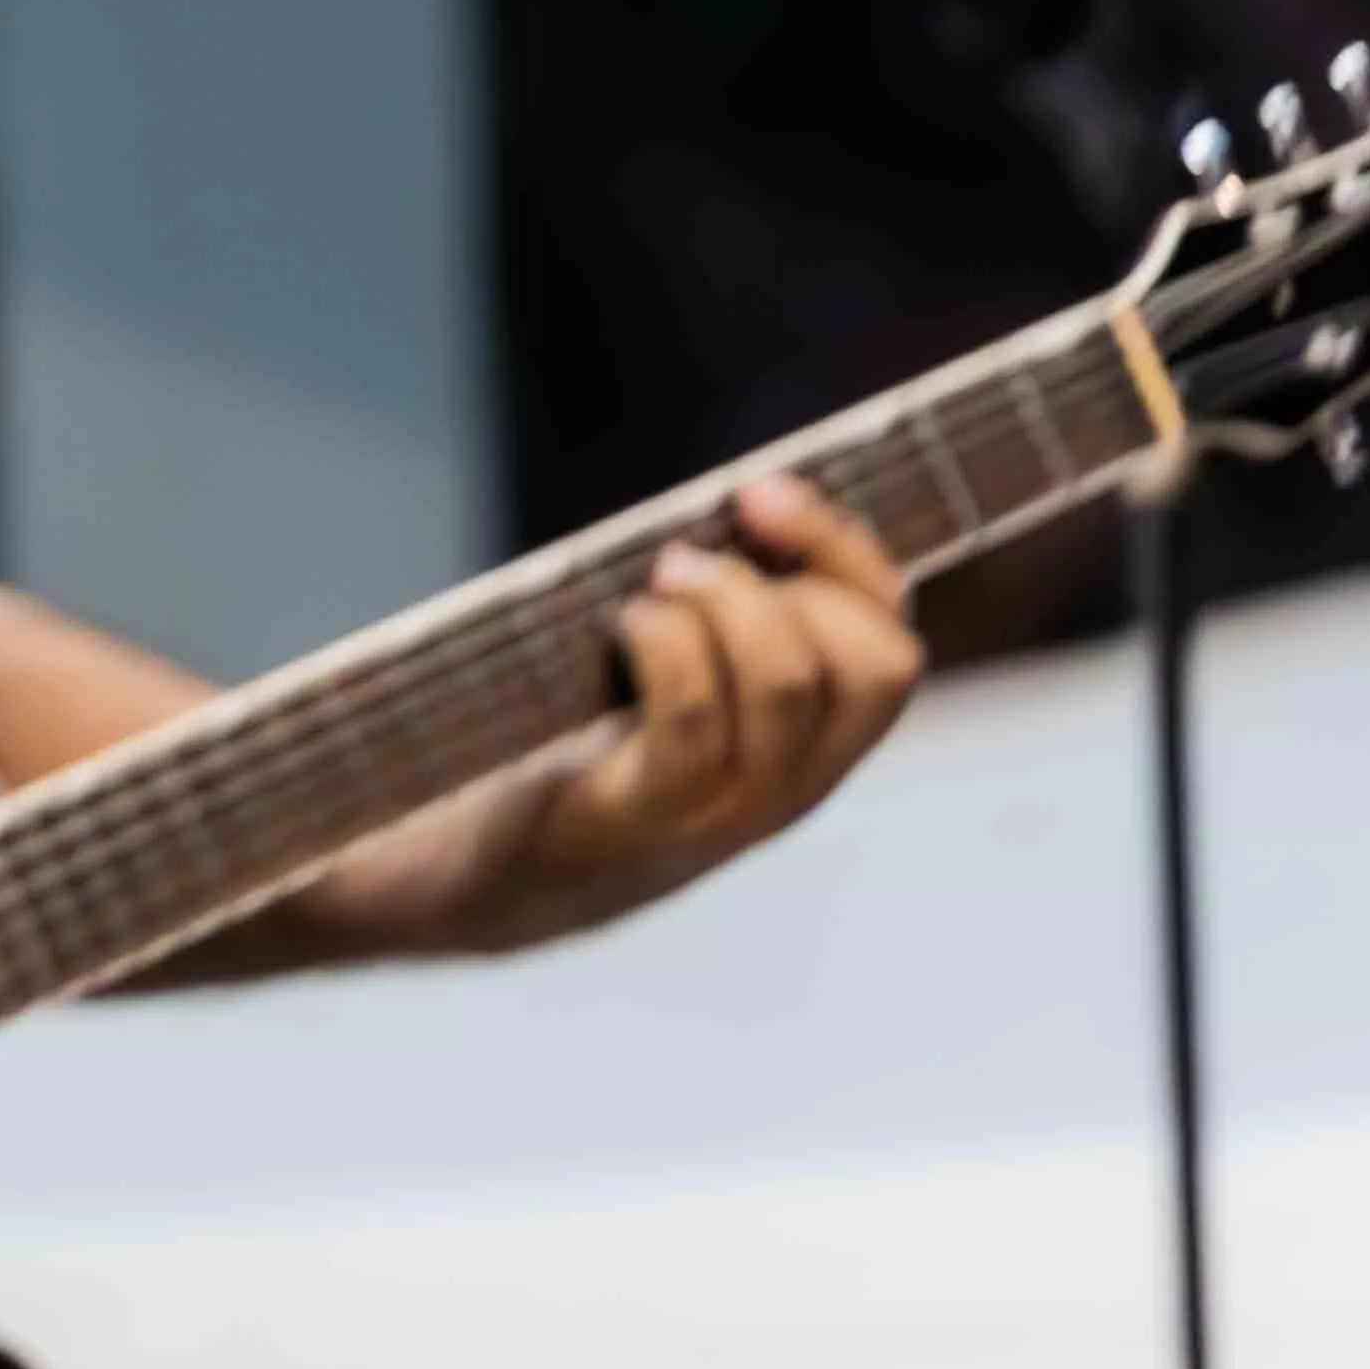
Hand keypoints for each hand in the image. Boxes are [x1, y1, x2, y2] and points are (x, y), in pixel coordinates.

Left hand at [469, 475, 925, 944]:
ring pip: (790, 681)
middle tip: (691, 556)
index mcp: (811, 749)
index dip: (847, 553)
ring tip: (655, 585)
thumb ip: (723, 619)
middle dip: (797, 575)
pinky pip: (694, 718)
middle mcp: (792, 787)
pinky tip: (621, 624)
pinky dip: (666, 643)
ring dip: (725, 599)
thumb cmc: (571, 748)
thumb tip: (746, 504)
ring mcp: (726, 812)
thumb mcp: (672, 685)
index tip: (764, 491)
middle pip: (874, 663)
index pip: (893, 648)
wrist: (476, 877)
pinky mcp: (645, 817)